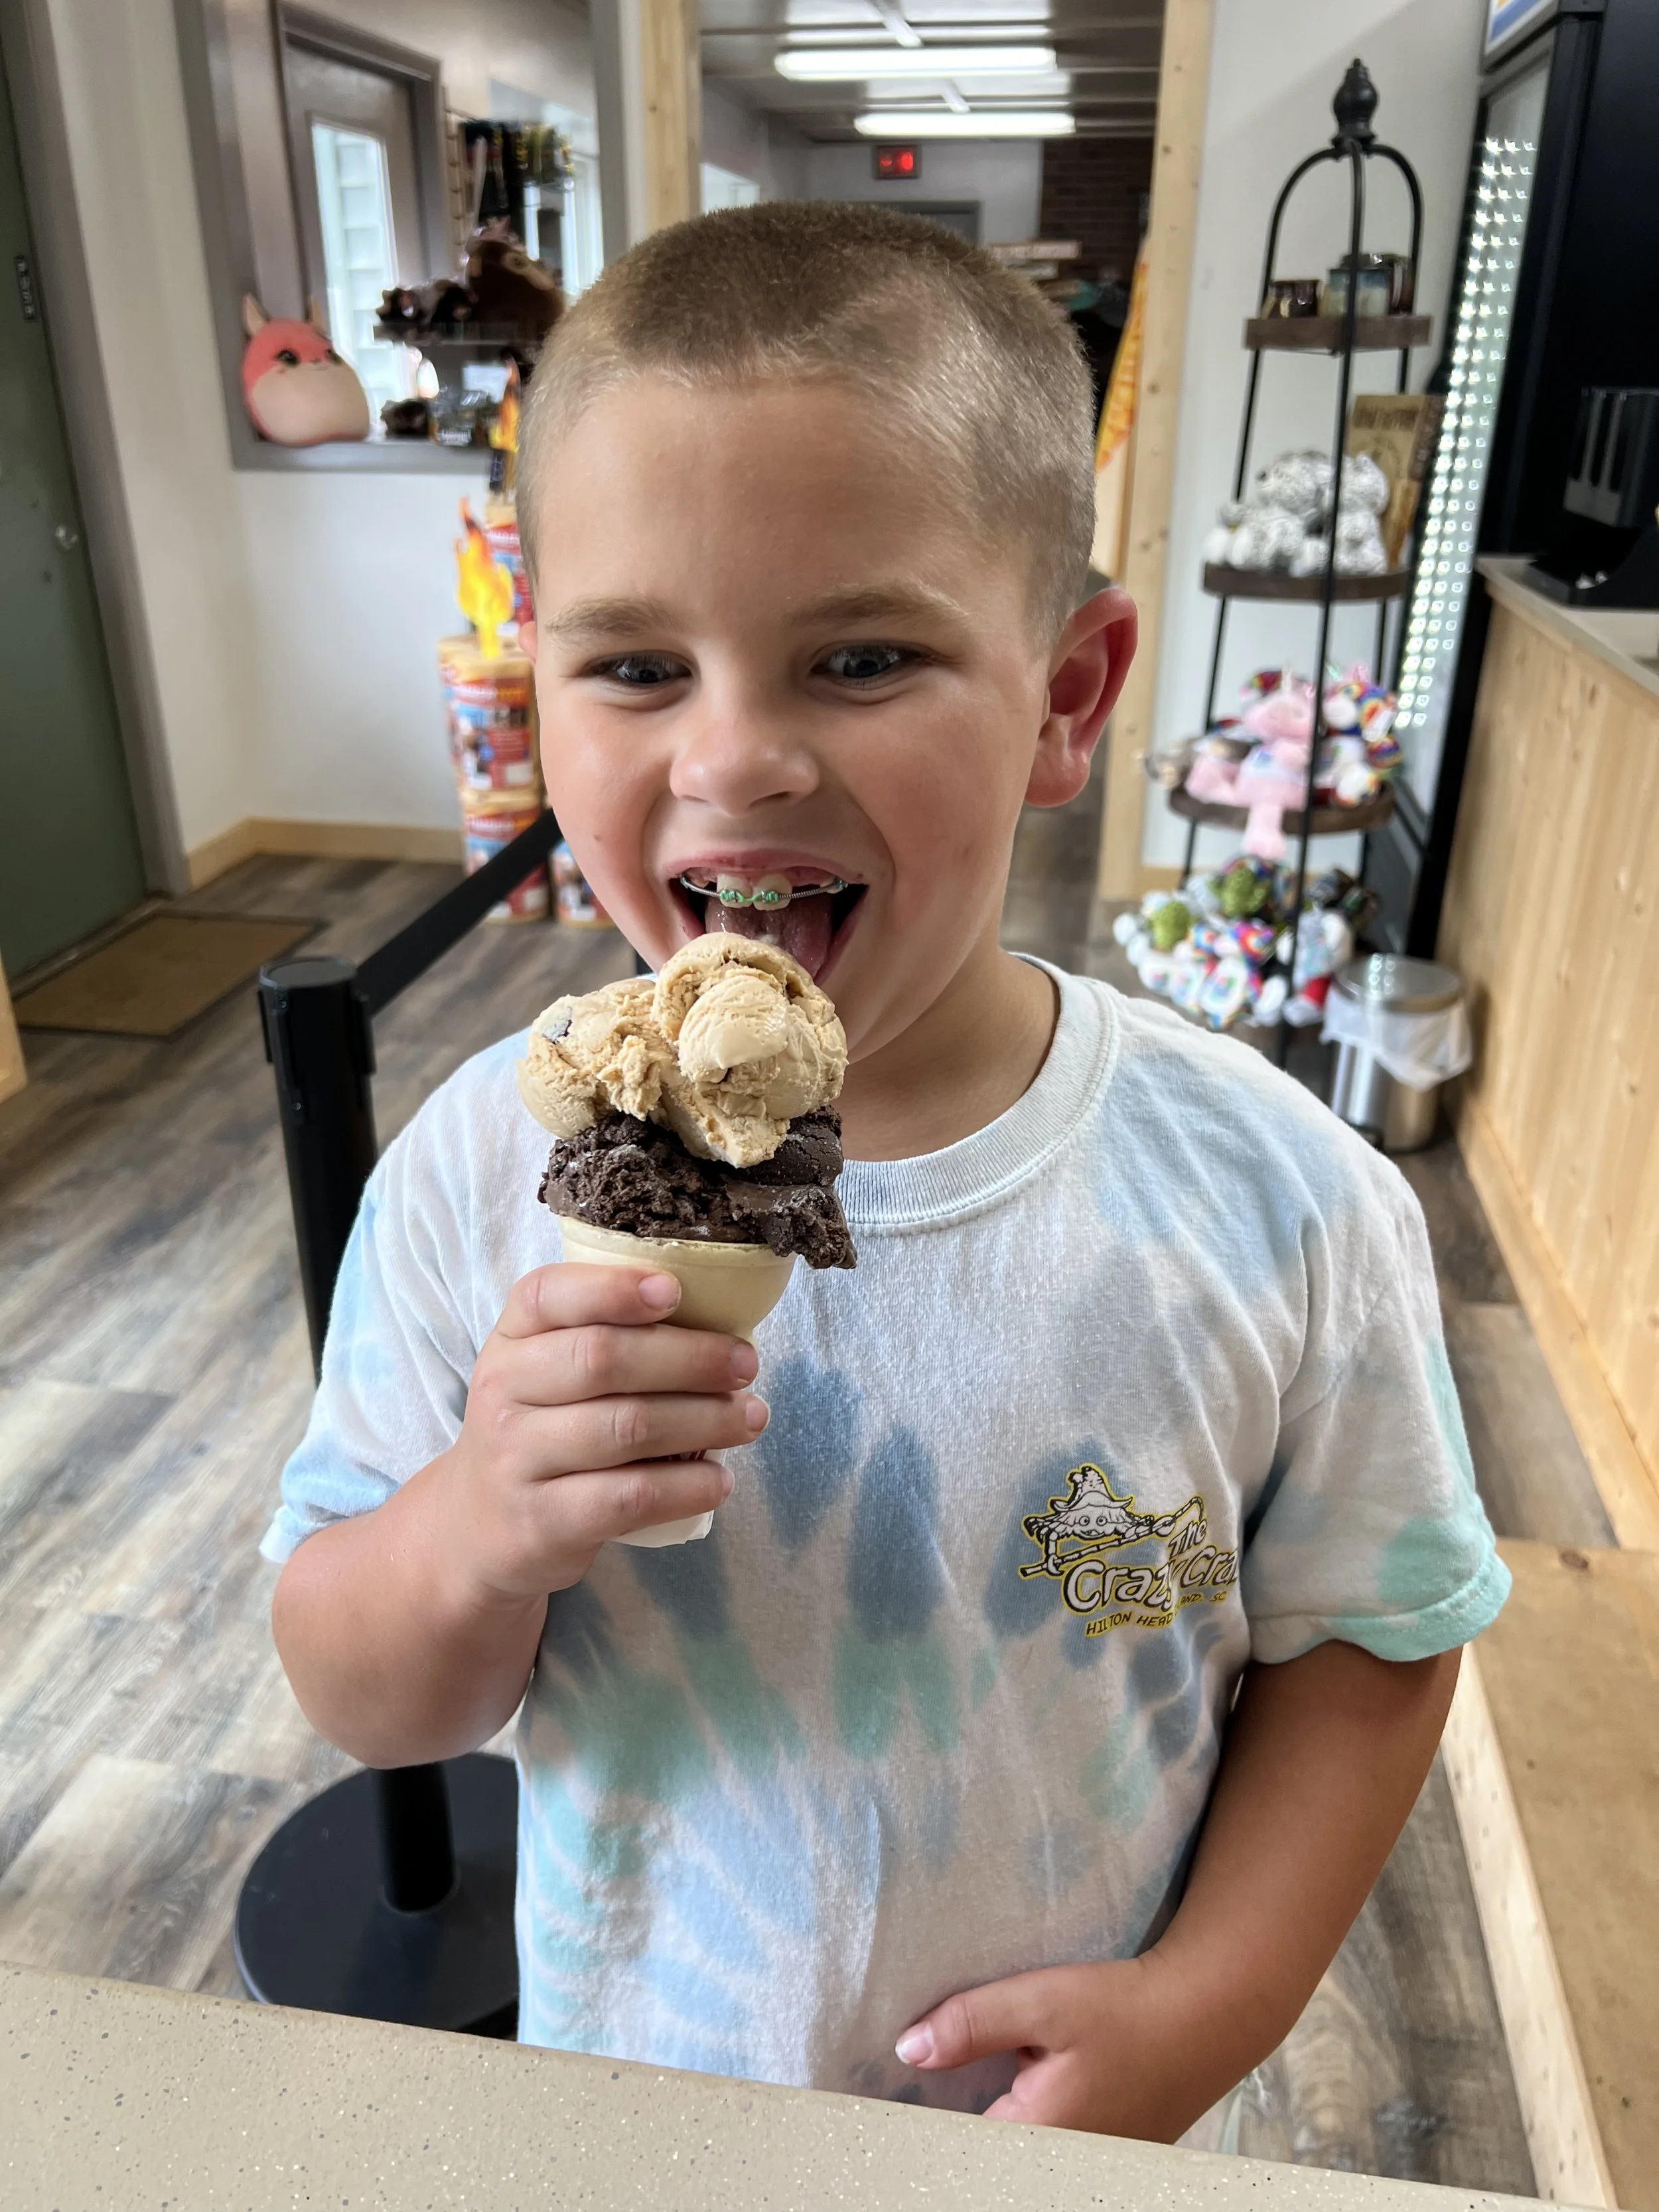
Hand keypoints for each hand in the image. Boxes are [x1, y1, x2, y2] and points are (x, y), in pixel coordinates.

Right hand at [436, 1262, 767, 1603]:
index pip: (546, 1294)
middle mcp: (503, 1392)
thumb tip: (713, 1320)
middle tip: (745, 1364)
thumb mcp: (544, 1370)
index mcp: (510, 1340)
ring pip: (626, 1428)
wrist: (478, 1529)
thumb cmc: (538, 1430)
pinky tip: (719, 1480)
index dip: (612, 1288)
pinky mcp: (544, 1522)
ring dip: (704, 1420)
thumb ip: (603, 1335)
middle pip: (602, 1358)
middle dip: (689, 1357)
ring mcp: (518, 1460)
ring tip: (751, 1418)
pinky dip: (686, 1487)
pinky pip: (629, 1498)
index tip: (674, 1291)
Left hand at [894, 1954, 1220, 2138]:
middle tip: (939, 2061)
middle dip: (958, 2114)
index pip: (955, 2143)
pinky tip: (1023, 2080)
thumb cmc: (1128, 2009)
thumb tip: (910, 2049)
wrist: (1208, 2016)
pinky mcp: (1104, 2155)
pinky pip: (1044, 2144)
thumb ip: (972, 2024)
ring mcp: (1087, 2165)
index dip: (927, 2110)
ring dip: (993, 2116)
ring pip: (1014, 2148)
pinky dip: (1026, 2117)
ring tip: (981, 2069)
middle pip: (983, 2149)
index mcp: (1035, 2138)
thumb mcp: (1042, 2001)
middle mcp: (1059, 2165)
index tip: (905, 2076)